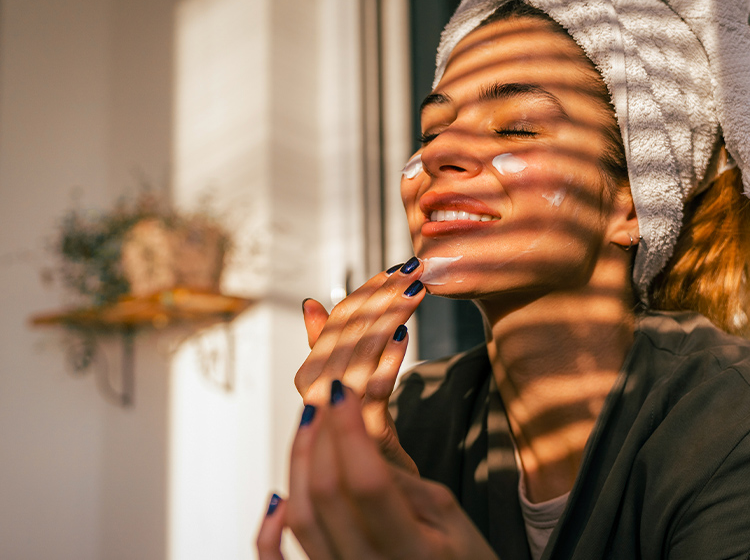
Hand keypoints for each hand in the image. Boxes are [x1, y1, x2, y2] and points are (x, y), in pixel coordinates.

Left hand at [256, 383, 499, 559]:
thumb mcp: (450, 515)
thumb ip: (402, 482)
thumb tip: (356, 443)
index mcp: (412, 552)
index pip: (367, 482)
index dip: (349, 431)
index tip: (343, 393)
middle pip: (326, 495)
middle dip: (321, 436)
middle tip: (325, 397)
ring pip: (300, 519)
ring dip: (298, 464)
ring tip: (309, 425)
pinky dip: (270, 529)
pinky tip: (278, 496)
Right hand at [295, 258, 425, 473]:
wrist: (385, 504)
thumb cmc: (369, 443)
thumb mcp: (351, 391)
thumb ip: (330, 350)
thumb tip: (312, 303)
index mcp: (314, 383)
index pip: (336, 326)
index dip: (363, 294)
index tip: (394, 268)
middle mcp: (319, 402)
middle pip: (345, 338)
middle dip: (380, 297)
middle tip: (412, 268)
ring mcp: (339, 424)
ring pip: (357, 360)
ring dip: (387, 318)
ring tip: (414, 290)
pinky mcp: (366, 443)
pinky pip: (374, 396)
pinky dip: (386, 362)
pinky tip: (404, 336)